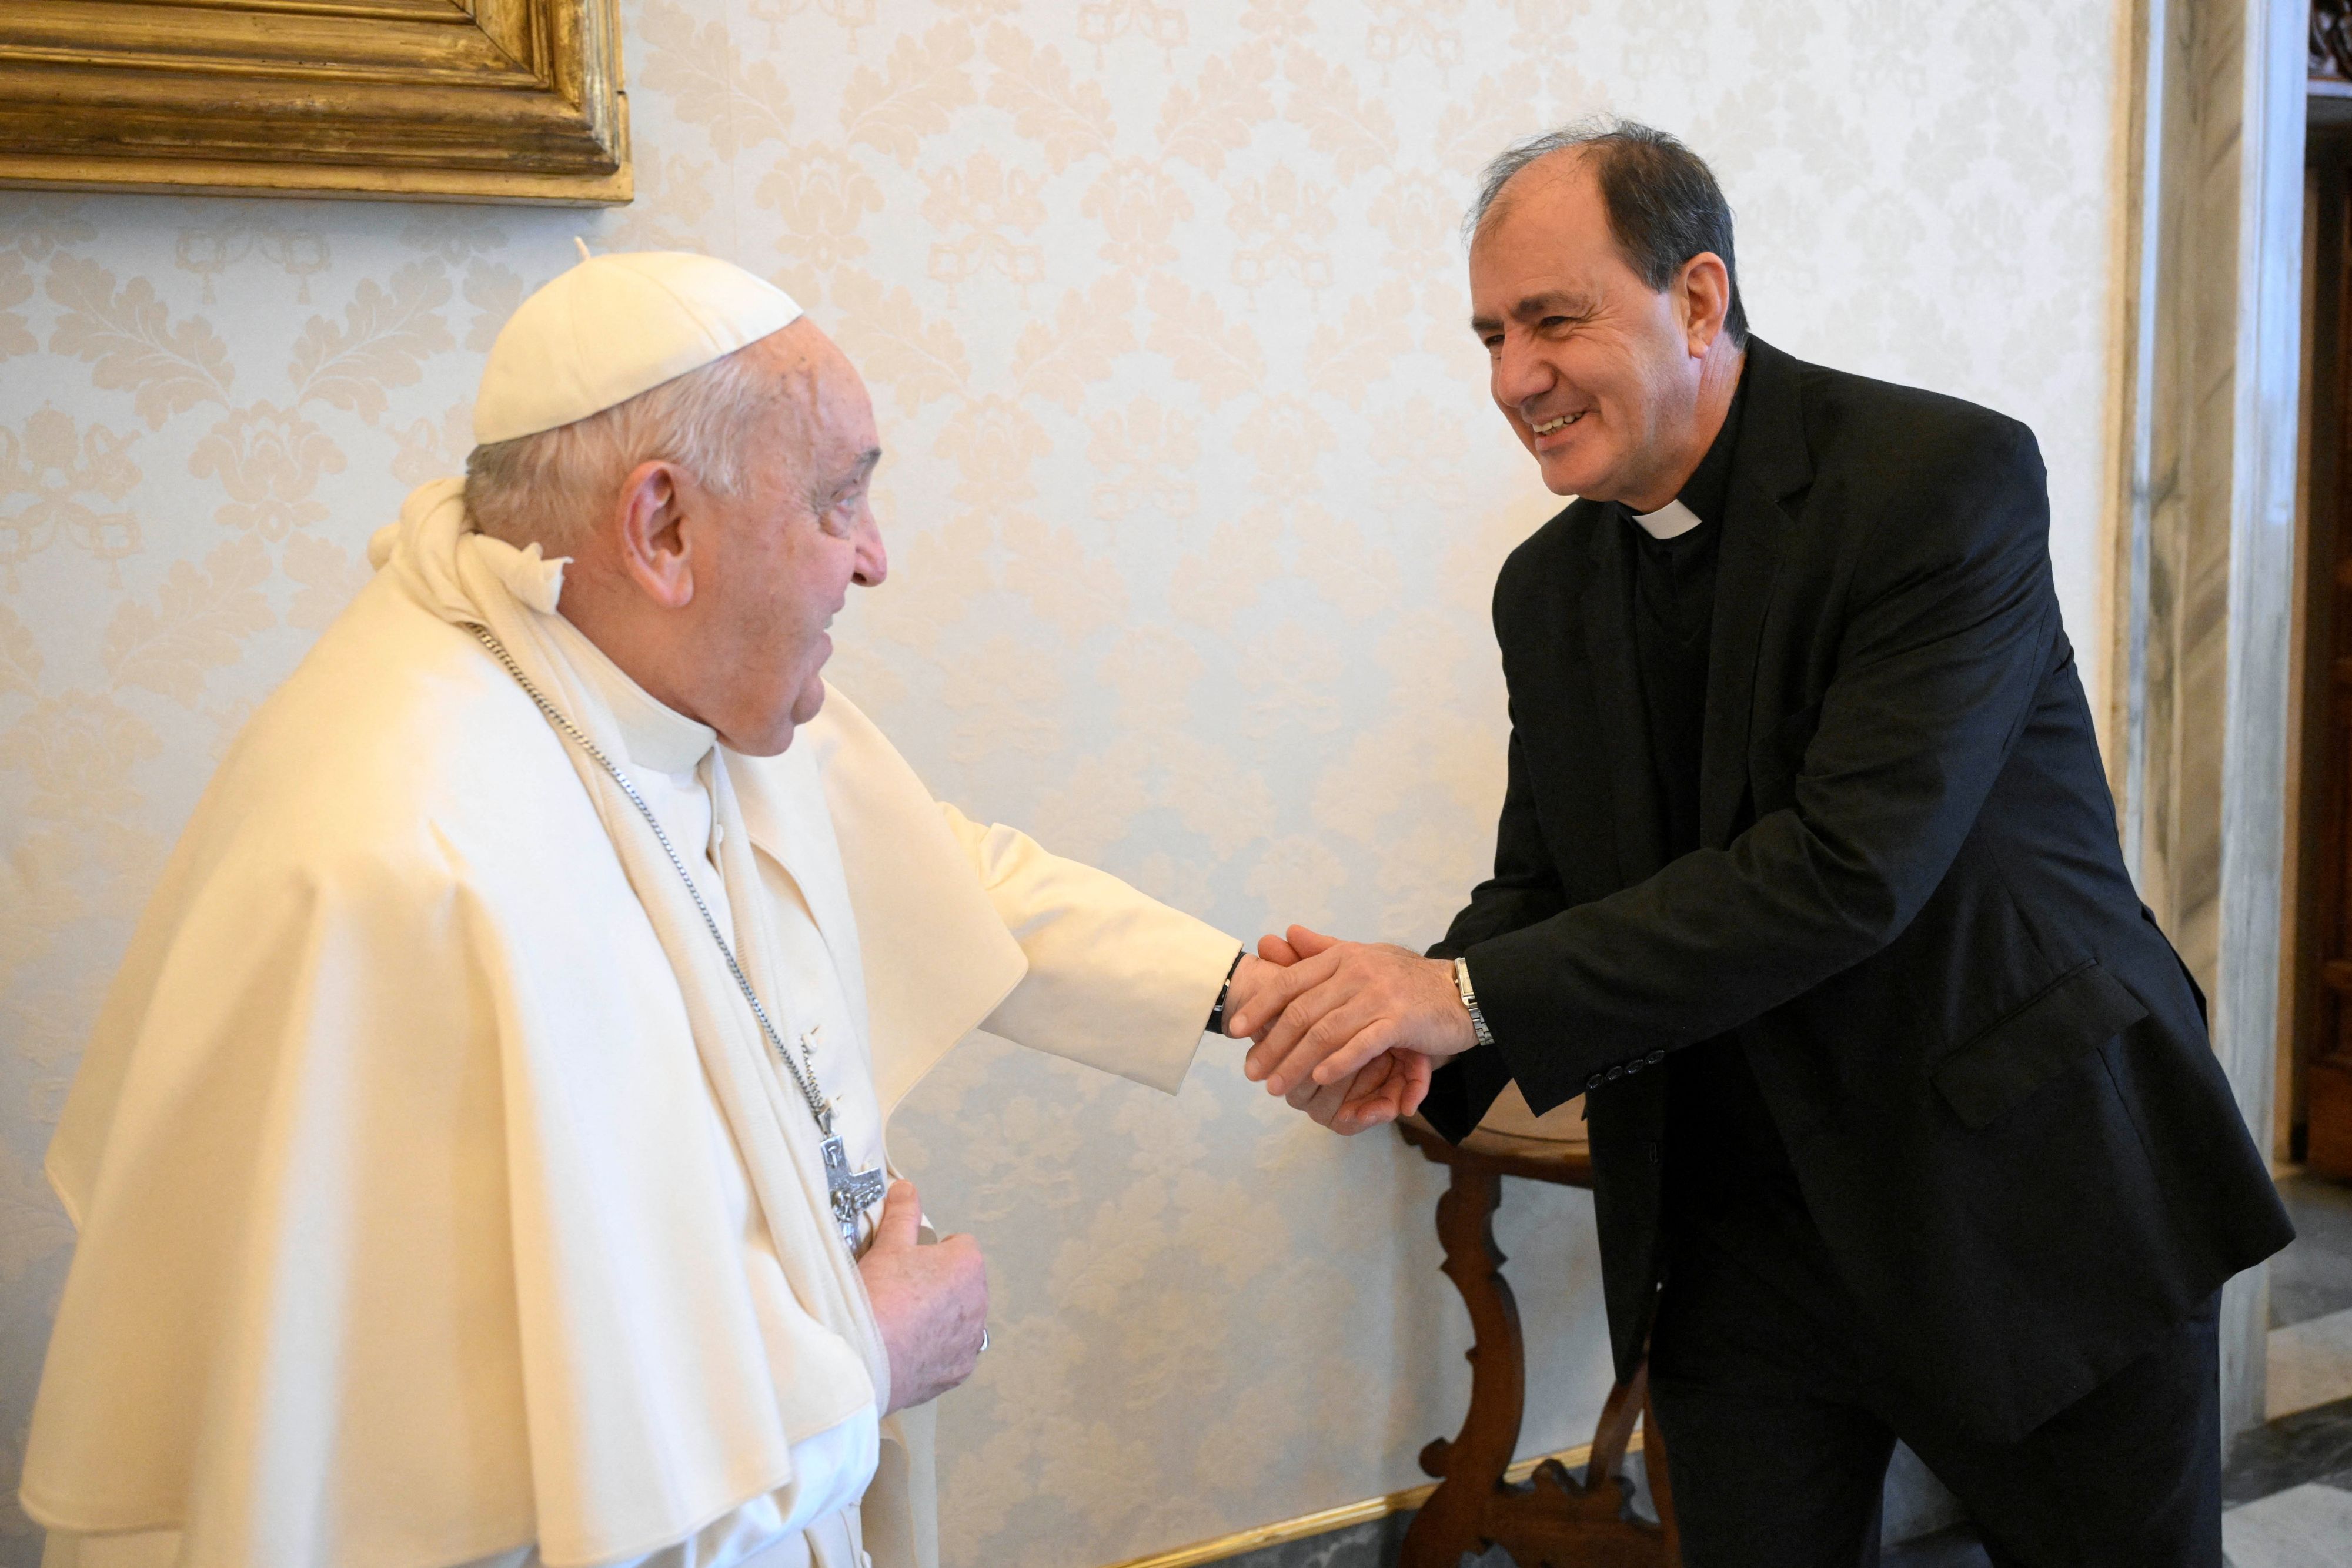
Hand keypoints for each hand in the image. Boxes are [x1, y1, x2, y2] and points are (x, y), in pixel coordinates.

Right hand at [857, 1180, 986, 1413]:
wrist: (863, 1360)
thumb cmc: (878, 1300)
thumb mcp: (888, 1246)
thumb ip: (902, 1214)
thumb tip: (906, 1190)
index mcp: (968, 1265)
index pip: (960, 1245)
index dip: (933, 1251)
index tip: (911, 1261)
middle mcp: (979, 1302)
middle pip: (962, 1282)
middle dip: (939, 1283)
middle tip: (902, 1290)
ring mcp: (971, 1339)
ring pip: (960, 1317)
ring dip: (941, 1317)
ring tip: (904, 1320)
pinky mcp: (960, 1370)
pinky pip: (954, 1352)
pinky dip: (937, 1349)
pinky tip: (909, 1347)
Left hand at [1231, 925, 1476, 1096]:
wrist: (1459, 991)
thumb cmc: (1406, 980)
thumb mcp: (1363, 958)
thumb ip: (1324, 949)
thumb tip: (1286, 933)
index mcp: (1341, 957)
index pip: (1291, 982)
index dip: (1260, 1006)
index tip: (1235, 1030)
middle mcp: (1355, 971)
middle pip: (1301, 1012)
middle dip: (1272, 1045)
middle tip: (1252, 1072)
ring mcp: (1378, 994)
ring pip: (1325, 1032)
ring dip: (1296, 1063)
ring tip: (1276, 1086)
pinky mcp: (1400, 1019)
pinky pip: (1361, 1043)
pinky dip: (1338, 1062)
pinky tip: (1319, 1079)